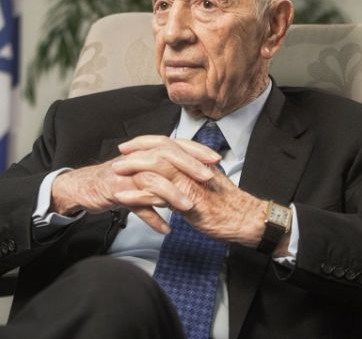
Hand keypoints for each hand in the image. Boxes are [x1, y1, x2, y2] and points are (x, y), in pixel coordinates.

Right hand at [51, 138, 220, 233]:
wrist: (84, 187)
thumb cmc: (118, 180)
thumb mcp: (144, 172)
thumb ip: (165, 172)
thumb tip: (191, 175)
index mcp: (147, 151)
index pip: (175, 144)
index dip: (196, 150)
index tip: (216, 159)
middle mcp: (138, 158)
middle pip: (166, 155)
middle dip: (189, 165)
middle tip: (208, 178)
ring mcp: (127, 174)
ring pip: (152, 179)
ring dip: (171, 194)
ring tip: (188, 207)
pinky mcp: (116, 190)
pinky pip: (136, 204)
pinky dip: (151, 217)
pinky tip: (164, 229)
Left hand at [114, 135, 267, 246]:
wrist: (247, 220)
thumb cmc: (229, 207)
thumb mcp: (208, 185)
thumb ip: (191, 177)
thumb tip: (176, 174)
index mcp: (196, 162)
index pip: (168, 143)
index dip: (147, 142)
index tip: (131, 146)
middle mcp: (192, 168)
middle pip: (159, 150)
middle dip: (136, 151)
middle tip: (119, 155)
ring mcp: (190, 184)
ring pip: (156, 168)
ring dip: (132, 169)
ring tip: (115, 173)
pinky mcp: (188, 202)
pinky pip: (157, 196)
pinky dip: (136, 196)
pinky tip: (123, 199)